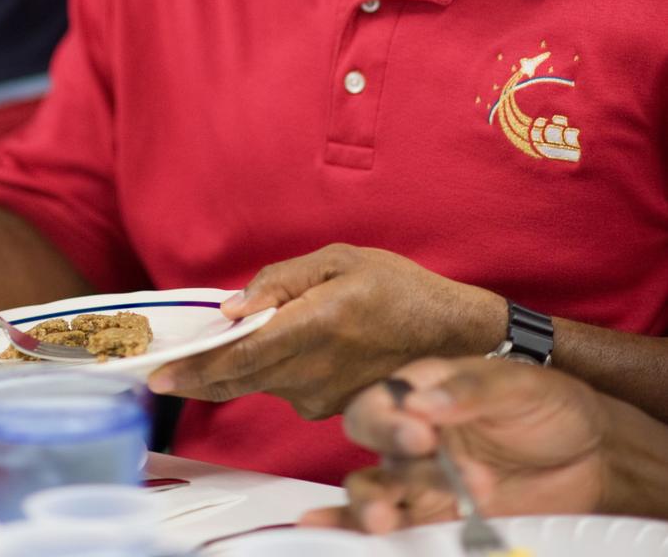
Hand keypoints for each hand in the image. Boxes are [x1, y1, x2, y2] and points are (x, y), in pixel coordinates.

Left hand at [148, 243, 503, 418]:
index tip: (160, 375)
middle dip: (196, 378)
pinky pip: (281, 389)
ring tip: (196, 359)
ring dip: (226, 374)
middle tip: (159, 375)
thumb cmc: (393, 286)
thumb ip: (281, 281)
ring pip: (256, 385)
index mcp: (315, 326)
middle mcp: (313, 370)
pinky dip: (258, 375)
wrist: (446, 333)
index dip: (197, 368)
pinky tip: (250, 356)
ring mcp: (321, 396)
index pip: (241, 355)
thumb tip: (232, 307)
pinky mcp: (328, 408)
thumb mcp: (339, 260)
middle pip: (239, 379)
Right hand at [302, 356, 605, 531]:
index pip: (384, 399)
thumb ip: (471, 389)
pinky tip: (322, 528)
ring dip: (373, 503)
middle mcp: (414, 431)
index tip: (422, 435)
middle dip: (388, 453)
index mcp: (425, 387)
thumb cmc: (549, 403)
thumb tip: (422, 403)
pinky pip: (393, 522)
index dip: (391, 419)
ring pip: (374, 487)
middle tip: (426, 459)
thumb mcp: (518, 384)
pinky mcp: (436, 516)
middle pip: (370, 440)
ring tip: (386, 519)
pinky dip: (351, 526)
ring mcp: (421, 477)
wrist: (590, 454)